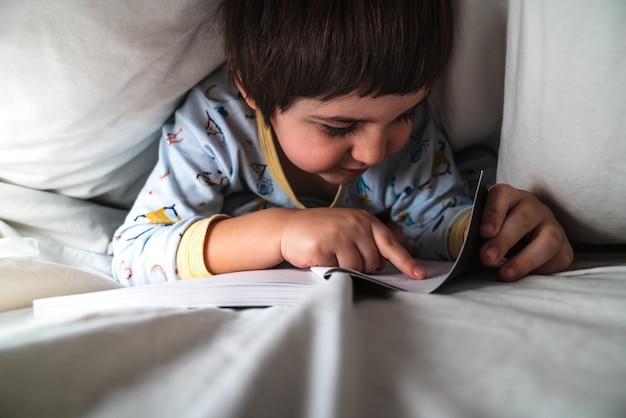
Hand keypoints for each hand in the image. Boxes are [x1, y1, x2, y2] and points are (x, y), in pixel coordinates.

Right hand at [280, 208, 426, 278]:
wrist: (287, 228)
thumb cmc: (319, 231)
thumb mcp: (347, 228)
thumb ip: (366, 242)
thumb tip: (381, 264)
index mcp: (363, 220)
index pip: (390, 244)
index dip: (406, 261)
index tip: (419, 275)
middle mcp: (354, 225)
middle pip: (372, 262)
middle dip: (360, 266)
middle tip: (341, 255)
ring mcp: (338, 235)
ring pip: (355, 269)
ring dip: (343, 268)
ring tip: (329, 254)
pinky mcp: (322, 248)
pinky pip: (335, 271)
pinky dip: (328, 268)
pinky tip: (319, 256)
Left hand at [479, 184, 572, 280]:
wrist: (519, 240)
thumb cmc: (496, 232)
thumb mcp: (482, 228)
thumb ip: (476, 233)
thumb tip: (469, 243)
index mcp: (509, 197)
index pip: (502, 196)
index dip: (493, 213)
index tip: (484, 232)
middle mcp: (533, 207)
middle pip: (523, 219)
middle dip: (504, 240)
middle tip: (487, 258)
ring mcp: (552, 225)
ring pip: (548, 239)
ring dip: (526, 259)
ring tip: (506, 274)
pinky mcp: (564, 246)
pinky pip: (558, 258)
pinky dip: (541, 270)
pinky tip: (525, 277)